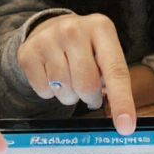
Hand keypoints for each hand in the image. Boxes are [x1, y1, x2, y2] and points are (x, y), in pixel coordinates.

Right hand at [17, 13, 136, 134]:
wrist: (49, 27)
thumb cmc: (85, 46)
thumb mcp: (104, 50)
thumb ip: (114, 78)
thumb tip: (122, 119)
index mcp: (101, 27)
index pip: (115, 71)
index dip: (122, 101)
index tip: (126, 127)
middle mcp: (73, 30)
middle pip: (87, 85)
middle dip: (91, 97)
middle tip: (90, 93)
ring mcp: (48, 40)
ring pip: (64, 90)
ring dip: (70, 96)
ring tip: (70, 80)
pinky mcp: (28, 53)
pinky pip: (43, 91)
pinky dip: (50, 93)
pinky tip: (51, 76)